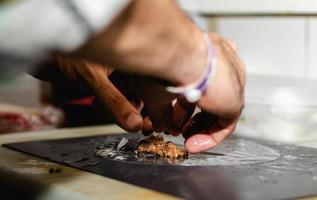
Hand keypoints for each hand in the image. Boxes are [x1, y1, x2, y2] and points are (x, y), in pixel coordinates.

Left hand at [31, 55, 149, 132]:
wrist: (39, 54)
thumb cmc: (63, 54)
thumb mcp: (93, 79)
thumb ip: (114, 101)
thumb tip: (135, 124)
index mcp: (129, 54)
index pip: (153, 82)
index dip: (159, 104)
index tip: (160, 123)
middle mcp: (127, 65)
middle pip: (144, 93)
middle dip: (140, 111)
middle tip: (143, 128)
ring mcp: (117, 75)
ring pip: (130, 100)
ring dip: (122, 112)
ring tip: (107, 111)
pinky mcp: (106, 85)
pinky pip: (116, 102)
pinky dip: (109, 110)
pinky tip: (98, 107)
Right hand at [168, 33, 244, 152]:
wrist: (176, 55)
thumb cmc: (163, 62)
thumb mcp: (156, 90)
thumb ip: (161, 110)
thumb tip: (159, 124)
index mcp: (205, 55)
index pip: (200, 83)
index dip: (185, 104)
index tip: (173, 117)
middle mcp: (222, 64)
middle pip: (211, 98)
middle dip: (192, 118)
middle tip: (178, 129)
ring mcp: (232, 80)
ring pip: (219, 112)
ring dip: (200, 129)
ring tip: (186, 141)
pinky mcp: (235, 98)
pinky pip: (225, 124)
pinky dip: (209, 136)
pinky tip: (192, 144)